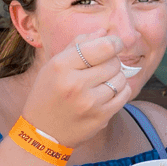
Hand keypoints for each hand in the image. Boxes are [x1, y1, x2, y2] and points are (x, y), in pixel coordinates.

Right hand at [21, 30, 132, 147]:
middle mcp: (75, 83)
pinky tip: (108, 93)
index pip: (102, 46)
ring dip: (116, 77)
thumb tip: (104, 32)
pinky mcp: (101, 117)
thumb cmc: (48, 94)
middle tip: (101, 68)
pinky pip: (124, 95)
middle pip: (113, 62)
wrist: (42, 133)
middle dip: (111, 62)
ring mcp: (89, 102)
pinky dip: (120, 90)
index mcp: (61, 66)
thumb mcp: (54, 66)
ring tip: (102, 82)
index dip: (114, 42)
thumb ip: (77, 45)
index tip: (115, 44)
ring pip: (120, 78)